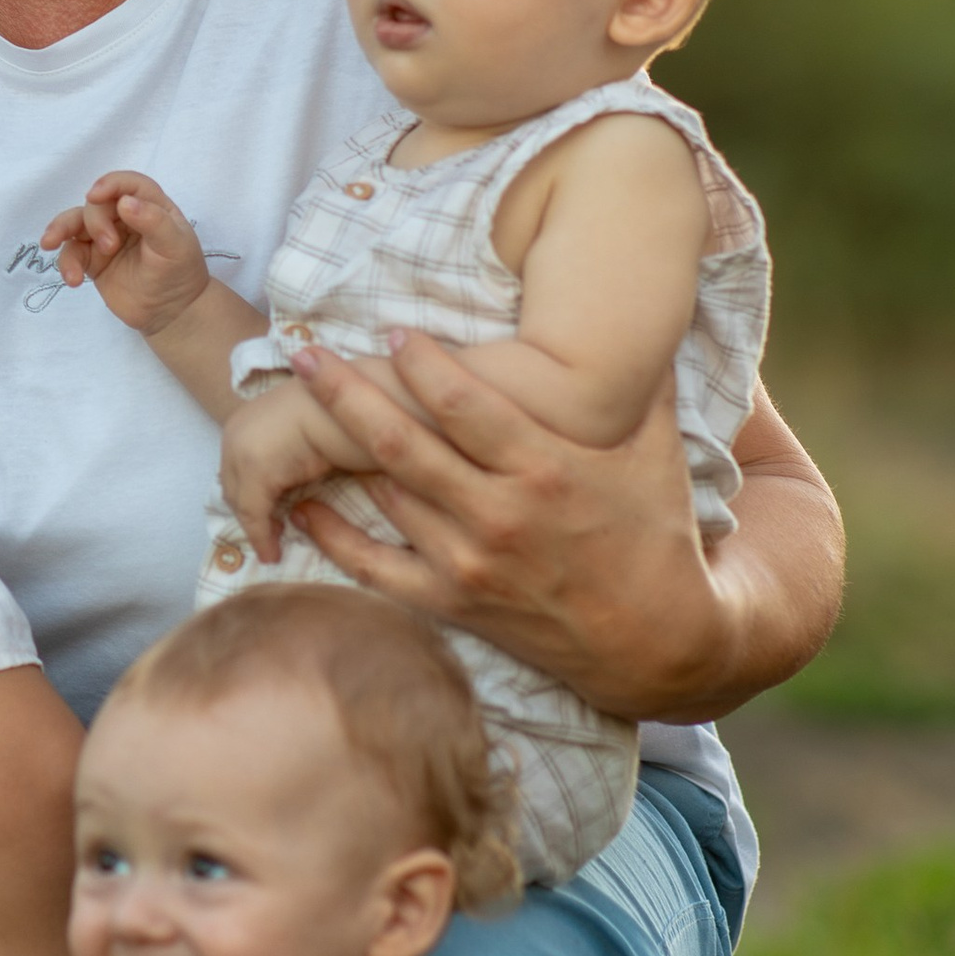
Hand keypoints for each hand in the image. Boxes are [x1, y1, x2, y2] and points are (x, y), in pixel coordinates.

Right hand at [41, 173, 210, 338]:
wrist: (172, 313)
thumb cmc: (180, 273)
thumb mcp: (176, 246)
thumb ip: (153, 222)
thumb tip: (124, 202)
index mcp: (150, 206)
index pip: (127, 184)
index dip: (110, 184)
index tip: (95, 195)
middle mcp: (124, 217)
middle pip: (97, 204)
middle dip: (95, 221)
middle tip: (109, 247)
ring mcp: (105, 238)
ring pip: (74, 223)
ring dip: (61, 230)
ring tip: (50, 244)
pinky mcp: (92, 261)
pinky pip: (70, 254)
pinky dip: (66, 264)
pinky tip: (73, 280)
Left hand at [218, 372, 372, 559]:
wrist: (369, 396)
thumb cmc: (351, 415)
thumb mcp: (309, 436)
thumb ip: (291, 457)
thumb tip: (290, 494)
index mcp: (247, 418)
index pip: (236, 470)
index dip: (250, 499)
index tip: (268, 521)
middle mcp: (236, 430)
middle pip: (232, 487)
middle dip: (250, 515)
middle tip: (271, 539)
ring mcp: (242, 448)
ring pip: (240, 503)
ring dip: (257, 529)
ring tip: (273, 551)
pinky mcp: (256, 468)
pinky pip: (254, 515)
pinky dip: (262, 538)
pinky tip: (273, 555)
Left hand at [284, 334, 741, 719]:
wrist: (653, 641)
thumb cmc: (654, 533)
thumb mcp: (657, 452)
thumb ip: (643, 382)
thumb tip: (647, 314)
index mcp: (547, 468)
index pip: (466, 405)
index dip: (422, 365)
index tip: (389, 331)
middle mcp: (500, 513)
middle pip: (404, 443)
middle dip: (347, 394)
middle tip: (306, 354)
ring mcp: (471, 562)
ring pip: (387, 496)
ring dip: (337, 453)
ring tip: (296, 407)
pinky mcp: (454, 603)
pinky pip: (377, 567)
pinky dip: (334, 536)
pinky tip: (301, 503)